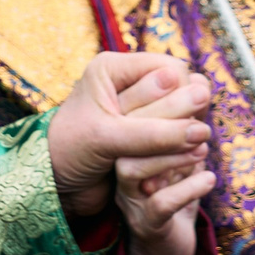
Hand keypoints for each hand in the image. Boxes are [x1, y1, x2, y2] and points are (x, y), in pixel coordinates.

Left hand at [48, 53, 212, 220]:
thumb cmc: (69, 154)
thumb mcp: (108, 139)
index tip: (184, 127)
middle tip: (181, 146)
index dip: (183, 97)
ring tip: (176, 161)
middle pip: (179, 90)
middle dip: (181, 120)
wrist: (53, 186)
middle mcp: (128, 82)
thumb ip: (154, 133)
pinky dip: (178, 151)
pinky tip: (170, 169)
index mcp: (113, 68)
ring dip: (182, 139)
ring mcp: (137, 108)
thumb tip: (202, 129)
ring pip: (182, 114)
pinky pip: (176, 134)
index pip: (171, 70)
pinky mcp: (144, 132)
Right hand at [114, 62, 216, 254]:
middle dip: (164, 113)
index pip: (128, 111)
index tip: (191, 80)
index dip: (155, 91)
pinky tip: (209, 178)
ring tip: (203, 146)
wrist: (167, 248)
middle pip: (126, 136)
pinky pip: (158, 206)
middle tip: (202, 100)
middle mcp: (119, 170)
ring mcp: (130, 199)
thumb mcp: (181, 152)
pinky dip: (186, 189)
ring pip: (132, 170)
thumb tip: (201, 80)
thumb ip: (187, 120)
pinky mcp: (147, 226)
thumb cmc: (175, 191)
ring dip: (171, 153)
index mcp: (125, 147)